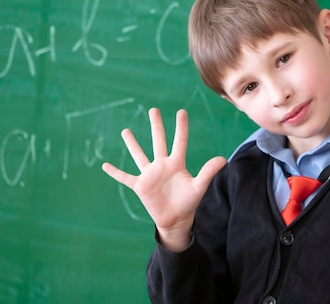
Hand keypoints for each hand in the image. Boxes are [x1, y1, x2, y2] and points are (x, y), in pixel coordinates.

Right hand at [102, 108, 226, 250]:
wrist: (176, 219)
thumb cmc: (188, 202)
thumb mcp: (199, 186)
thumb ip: (208, 172)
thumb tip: (223, 159)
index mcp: (177, 163)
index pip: (179, 141)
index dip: (181, 127)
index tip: (181, 111)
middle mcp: (162, 165)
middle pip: (158, 141)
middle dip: (156, 125)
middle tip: (153, 110)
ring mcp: (150, 174)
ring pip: (139, 155)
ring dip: (132, 144)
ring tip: (125, 131)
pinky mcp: (140, 186)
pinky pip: (125, 177)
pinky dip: (115, 173)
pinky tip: (105, 165)